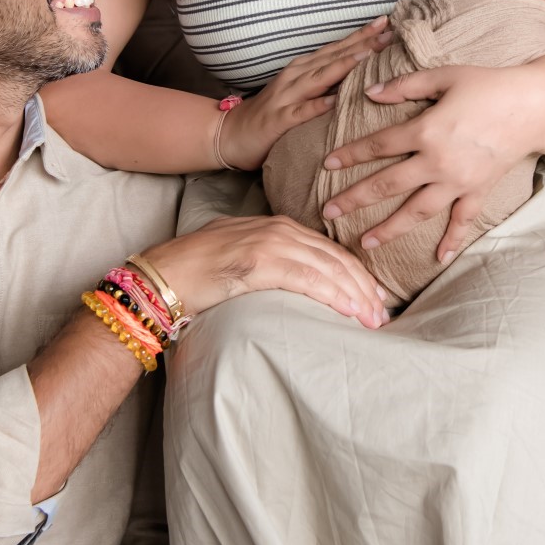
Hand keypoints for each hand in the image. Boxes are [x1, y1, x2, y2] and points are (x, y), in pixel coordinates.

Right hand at [143, 215, 391, 329]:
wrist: (162, 274)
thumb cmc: (196, 271)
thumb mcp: (241, 255)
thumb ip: (270, 260)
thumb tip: (296, 280)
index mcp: (276, 226)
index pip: (327, 249)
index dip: (354, 274)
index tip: (373, 297)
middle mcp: (277, 229)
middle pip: (335, 257)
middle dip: (362, 286)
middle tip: (381, 314)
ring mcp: (268, 243)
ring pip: (327, 268)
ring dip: (355, 295)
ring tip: (373, 319)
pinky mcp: (258, 263)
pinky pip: (307, 279)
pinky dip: (333, 295)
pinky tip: (349, 310)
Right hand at [217, 17, 394, 170]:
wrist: (230, 134)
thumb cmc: (272, 114)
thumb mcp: (301, 93)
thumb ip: (325, 83)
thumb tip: (362, 75)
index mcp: (303, 69)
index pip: (337, 49)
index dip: (362, 35)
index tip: (387, 23)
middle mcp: (296, 77)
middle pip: (334, 57)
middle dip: (362, 43)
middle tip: (389, 31)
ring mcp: (286, 97)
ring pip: (320, 77)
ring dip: (344, 65)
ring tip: (369, 54)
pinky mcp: (279, 120)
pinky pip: (302, 111)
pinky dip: (319, 104)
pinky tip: (336, 100)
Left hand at [321, 63, 538, 263]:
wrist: (534, 107)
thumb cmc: (489, 85)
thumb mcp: (444, 77)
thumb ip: (405, 86)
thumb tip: (370, 91)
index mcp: (426, 131)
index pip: (378, 146)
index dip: (350, 154)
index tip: (327, 164)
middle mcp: (438, 162)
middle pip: (387, 185)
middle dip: (355, 199)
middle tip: (328, 213)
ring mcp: (458, 181)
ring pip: (417, 211)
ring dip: (389, 229)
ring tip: (365, 243)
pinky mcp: (478, 190)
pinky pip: (462, 220)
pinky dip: (451, 240)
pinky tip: (437, 259)